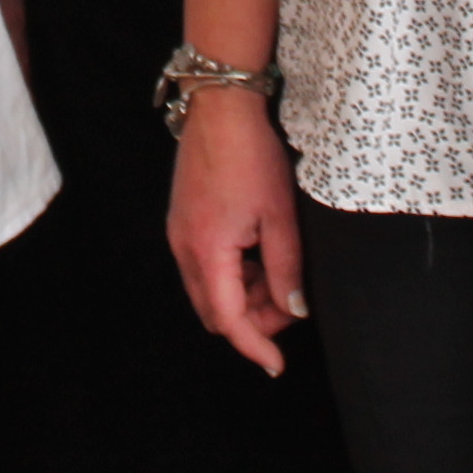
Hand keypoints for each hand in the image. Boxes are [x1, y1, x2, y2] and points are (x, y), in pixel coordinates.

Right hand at [168, 90, 308, 374]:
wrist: (221, 108)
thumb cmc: (252, 157)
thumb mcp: (280, 217)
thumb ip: (286, 269)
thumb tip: (293, 310)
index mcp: (207, 251)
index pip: (229, 320)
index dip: (254, 346)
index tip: (276, 364)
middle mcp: (184, 248)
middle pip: (214, 311)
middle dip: (251, 320)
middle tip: (288, 306)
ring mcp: (179, 234)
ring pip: (208, 290)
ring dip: (242, 296)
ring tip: (277, 274)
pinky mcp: (183, 221)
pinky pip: (203, 266)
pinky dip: (231, 274)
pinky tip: (257, 254)